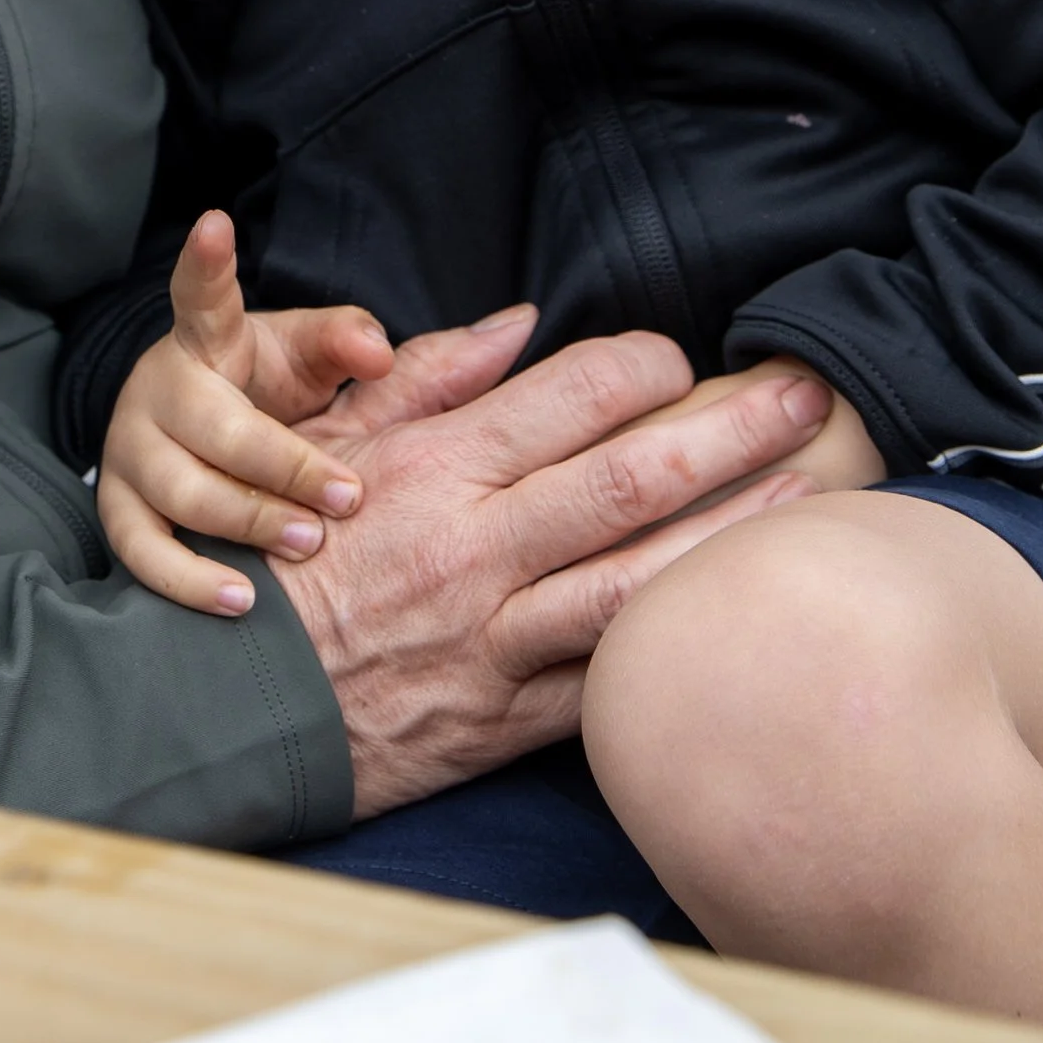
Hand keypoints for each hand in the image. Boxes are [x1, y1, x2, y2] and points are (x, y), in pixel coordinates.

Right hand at [97, 210, 533, 614]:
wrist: (188, 464)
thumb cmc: (272, 404)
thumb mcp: (325, 371)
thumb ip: (409, 354)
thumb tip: (518, 324)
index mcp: (213, 342)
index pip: (207, 296)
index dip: (208, 263)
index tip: (215, 222)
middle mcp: (164, 391)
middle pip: (216, 424)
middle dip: (283, 461)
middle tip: (345, 496)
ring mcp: (134, 455)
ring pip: (185, 490)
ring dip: (250, 519)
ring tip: (308, 544)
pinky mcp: (119, 514)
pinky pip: (144, 552)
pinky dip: (191, 579)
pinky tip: (243, 600)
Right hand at [266, 334, 833, 816]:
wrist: (233, 701)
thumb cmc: (287, 557)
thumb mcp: (333, 444)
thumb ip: (428, 378)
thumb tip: (520, 325)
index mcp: (435, 468)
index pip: (569, 397)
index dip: (644, 367)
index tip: (683, 359)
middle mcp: (475, 547)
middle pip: (629, 478)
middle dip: (731, 431)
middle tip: (808, 400)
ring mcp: (497, 637)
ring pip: (636, 579)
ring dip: (733, 535)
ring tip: (809, 495)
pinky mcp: (509, 716)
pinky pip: (609, 675)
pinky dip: (677, 643)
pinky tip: (737, 614)